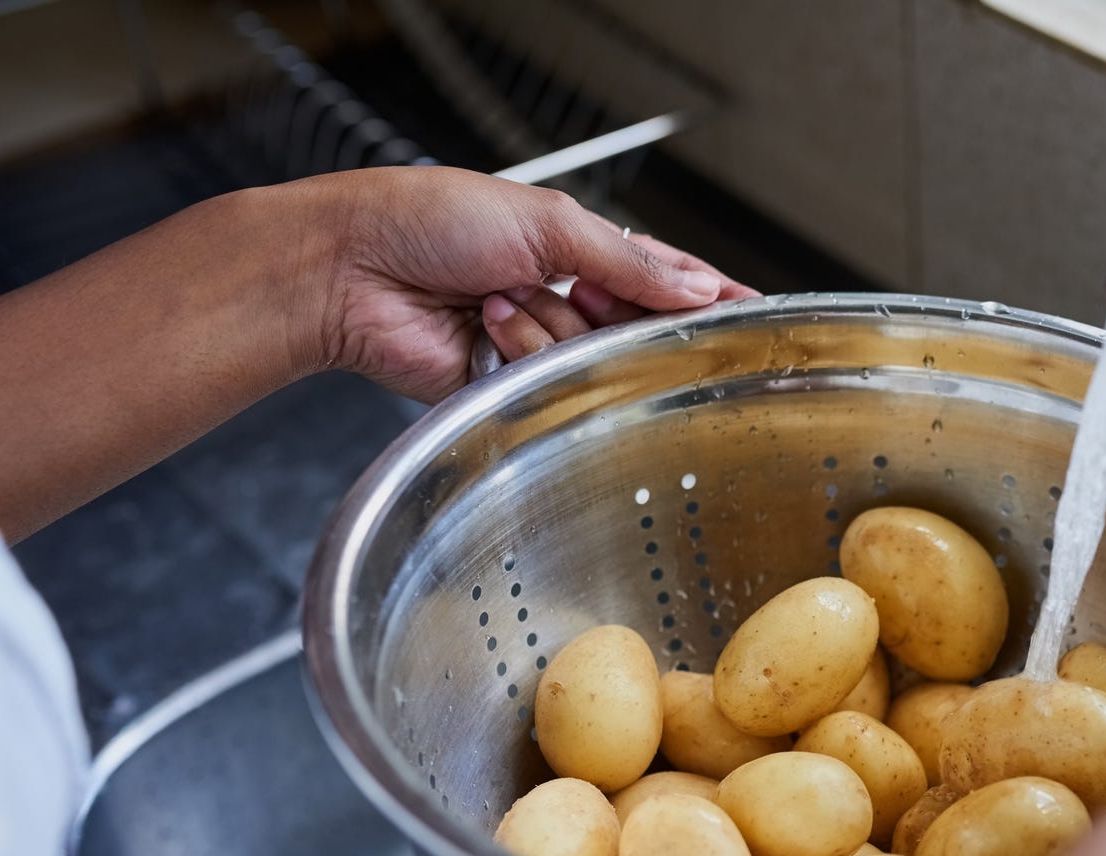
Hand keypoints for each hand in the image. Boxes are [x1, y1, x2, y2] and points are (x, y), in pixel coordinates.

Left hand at [303, 167, 757, 401]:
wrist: (352, 269)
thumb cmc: (428, 220)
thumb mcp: (545, 221)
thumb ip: (628, 261)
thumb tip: (694, 289)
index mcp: (575, 246)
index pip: (661, 275)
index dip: (705, 296)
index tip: (753, 314)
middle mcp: (560, 296)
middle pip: (631, 326)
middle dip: (612, 313)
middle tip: (580, 292)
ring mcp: (535, 343)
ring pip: (589, 358)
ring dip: (546, 327)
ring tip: (497, 298)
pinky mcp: (506, 386)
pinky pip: (544, 382)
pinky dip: (518, 352)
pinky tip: (484, 326)